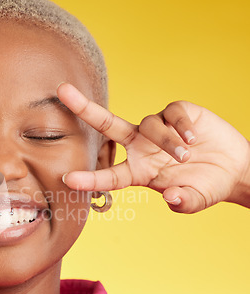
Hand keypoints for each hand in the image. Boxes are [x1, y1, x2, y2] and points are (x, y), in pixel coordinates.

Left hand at [58, 83, 249, 213]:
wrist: (234, 169)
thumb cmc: (207, 186)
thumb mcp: (194, 200)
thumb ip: (183, 202)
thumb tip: (171, 197)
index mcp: (137, 171)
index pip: (108, 175)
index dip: (89, 179)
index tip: (67, 180)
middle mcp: (140, 146)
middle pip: (106, 125)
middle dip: (83, 108)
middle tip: (61, 90)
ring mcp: (157, 128)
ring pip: (148, 125)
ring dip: (166, 141)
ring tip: (187, 155)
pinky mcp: (177, 113)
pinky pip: (172, 114)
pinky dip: (181, 126)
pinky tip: (194, 139)